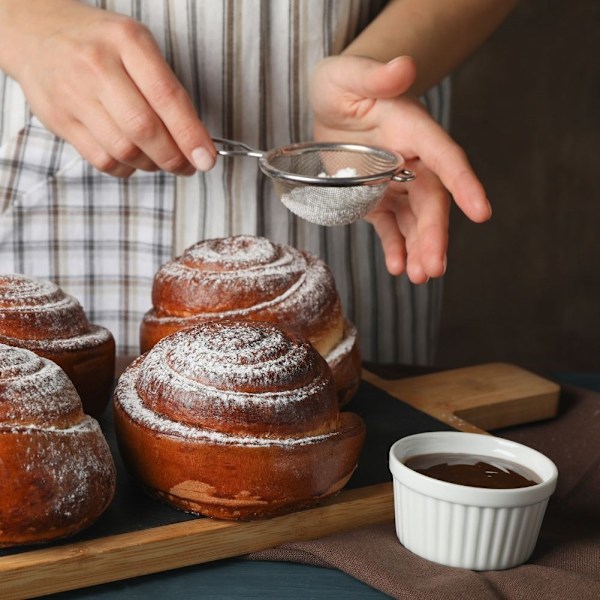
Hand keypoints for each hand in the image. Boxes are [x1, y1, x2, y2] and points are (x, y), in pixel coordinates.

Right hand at [0, 0, 215, 176]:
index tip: (206, 158)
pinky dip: (126, 167)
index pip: (167, 96)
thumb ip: (167, 90)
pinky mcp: (59, 120)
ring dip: (151, 164)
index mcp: (127, 41)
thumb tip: (195, 142)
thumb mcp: (138, 47)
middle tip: (187, 166)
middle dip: (173, 157)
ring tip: (159, 158)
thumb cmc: (100, 44)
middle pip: (144, 129)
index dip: (190, 134)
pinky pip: (103, 160)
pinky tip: (132, 157)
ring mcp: (73, 93)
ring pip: (124, 149)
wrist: (37, 34)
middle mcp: (97, 65)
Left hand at [310, 55, 491, 282]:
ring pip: (415, 220)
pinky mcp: (377, 198)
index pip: (445, 157)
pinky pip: (390, 226)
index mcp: (413, 129)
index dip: (463, 184)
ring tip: (420, 277)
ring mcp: (396, 182)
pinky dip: (395, 247)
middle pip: (431, 200)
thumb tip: (403, 66)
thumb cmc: (343, 84)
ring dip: (419, 249)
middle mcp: (412, 159)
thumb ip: (377, 75)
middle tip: (434, 267)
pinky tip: (398, 267)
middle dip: (434, 234)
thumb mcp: (351, 75)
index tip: (482, 212)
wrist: (331, 103)